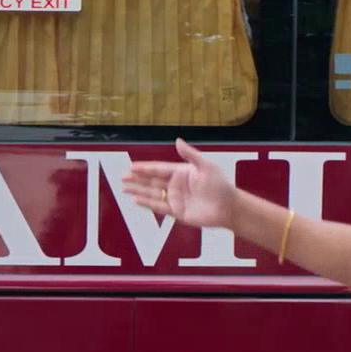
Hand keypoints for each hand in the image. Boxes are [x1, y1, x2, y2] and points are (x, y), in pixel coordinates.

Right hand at [120, 139, 237, 228]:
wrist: (228, 208)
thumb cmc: (220, 185)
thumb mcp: (206, 166)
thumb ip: (190, 155)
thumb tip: (177, 140)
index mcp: (181, 172)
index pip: (158, 169)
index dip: (145, 168)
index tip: (131, 166)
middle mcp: (176, 185)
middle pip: (152, 181)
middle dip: (137, 179)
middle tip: (122, 177)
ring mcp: (175, 198)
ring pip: (152, 193)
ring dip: (138, 190)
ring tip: (124, 188)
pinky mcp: (177, 212)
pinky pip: (158, 207)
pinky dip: (147, 203)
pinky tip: (136, 200)